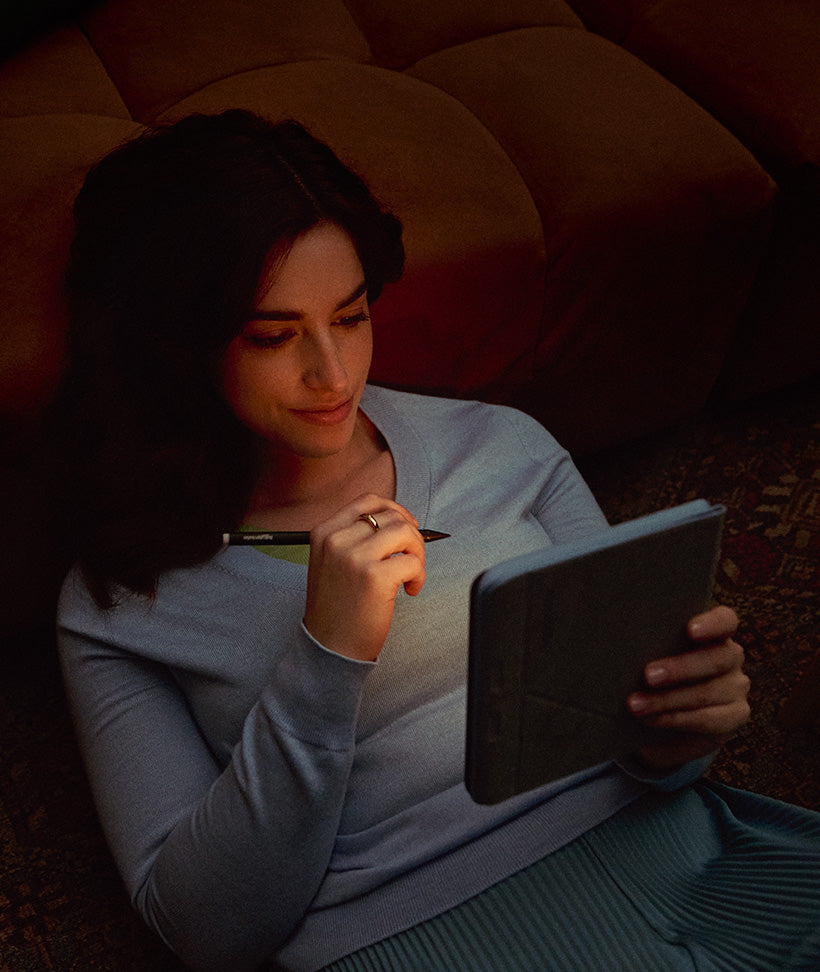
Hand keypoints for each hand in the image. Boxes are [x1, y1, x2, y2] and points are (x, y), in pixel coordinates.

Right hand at [304, 494, 425, 660]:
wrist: (330, 647)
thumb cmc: (336, 609)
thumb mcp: (330, 563)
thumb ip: (354, 538)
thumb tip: (397, 522)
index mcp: (324, 533)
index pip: (367, 502)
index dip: (394, 510)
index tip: (407, 525)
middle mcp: (336, 541)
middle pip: (391, 516)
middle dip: (411, 536)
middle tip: (411, 558)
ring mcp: (354, 557)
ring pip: (405, 533)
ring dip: (417, 553)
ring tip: (410, 574)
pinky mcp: (374, 577)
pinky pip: (413, 562)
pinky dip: (419, 576)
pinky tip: (410, 590)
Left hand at [627, 605, 750, 771]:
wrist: (665, 722)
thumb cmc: (652, 675)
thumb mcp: (652, 654)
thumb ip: (648, 644)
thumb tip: (617, 639)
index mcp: (714, 632)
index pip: (725, 621)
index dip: (711, 624)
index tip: (690, 630)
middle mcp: (731, 656)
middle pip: (716, 658)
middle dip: (679, 669)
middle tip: (647, 675)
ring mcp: (737, 687)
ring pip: (706, 692)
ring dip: (666, 700)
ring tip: (635, 704)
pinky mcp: (736, 715)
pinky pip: (708, 719)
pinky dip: (674, 719)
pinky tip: (650, 719)